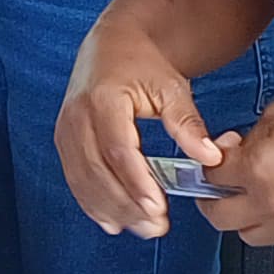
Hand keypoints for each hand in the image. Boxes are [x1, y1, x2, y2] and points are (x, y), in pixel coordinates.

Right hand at [57, 24, 224, 238]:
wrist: (112, 45)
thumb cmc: (142, 64)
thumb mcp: (171, 86)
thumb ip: (187, 123)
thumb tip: (209, 157)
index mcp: (104, 98)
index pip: (118, 149)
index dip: (136, 182)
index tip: (157, 207)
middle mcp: (78, 115)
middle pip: (98, 171)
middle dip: (127, 205)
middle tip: (156, 227)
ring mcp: (66, 129)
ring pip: (83, 181)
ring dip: (112, 210)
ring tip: (142, 228)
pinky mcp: (64, 141)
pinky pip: (75, 180)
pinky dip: (94, 204)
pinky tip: (114, 221)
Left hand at [199, 98, 273, 251]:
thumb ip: (249, 136)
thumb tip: (234, 151)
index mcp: (257, 170)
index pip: (211, 177)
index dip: (209, 167)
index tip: (216, 163)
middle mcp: (270, 205)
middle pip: (219, 217)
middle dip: (213, 201)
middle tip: (220, 190)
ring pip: (248, 235)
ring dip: (245, 218)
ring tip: (257, 199)